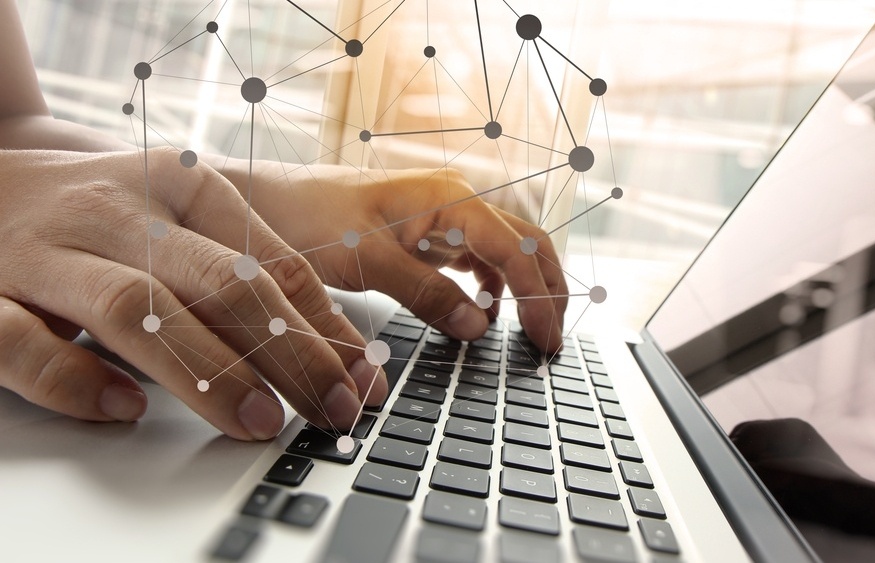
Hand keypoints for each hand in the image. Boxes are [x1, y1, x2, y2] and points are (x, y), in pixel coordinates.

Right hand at [0, 148, 386, 439]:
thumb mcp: (178, 222)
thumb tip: (338, 347)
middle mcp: (116, 208)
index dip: (322, 325)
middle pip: (217, 281)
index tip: (359, 380)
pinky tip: (123, 408)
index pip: (268, 259)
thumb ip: (248, 275)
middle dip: (285, 352)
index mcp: (177, 183)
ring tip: (255, 421)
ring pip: (134, 307)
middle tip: (327, 410)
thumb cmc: (100, 216)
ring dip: (205, 371)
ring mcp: (45, 249)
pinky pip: (22, 341)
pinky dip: (74, 380)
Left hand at [251, 165, 568, 352]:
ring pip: (507, 250)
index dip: (538, 298)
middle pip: (526, 244)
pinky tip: (487, 311)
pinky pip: (478, 257)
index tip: (546, 341)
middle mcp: (456, 201)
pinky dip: (494, 286)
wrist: (267, 200)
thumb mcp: (366, 261)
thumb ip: (426, 293)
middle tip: (552, 341)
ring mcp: (445, 215)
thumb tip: (478, 327)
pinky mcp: (429, 232)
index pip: (516, 250)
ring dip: (526, 288)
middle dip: (548, 290)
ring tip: (533, 331)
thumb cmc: (308, 217)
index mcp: (449, 198)